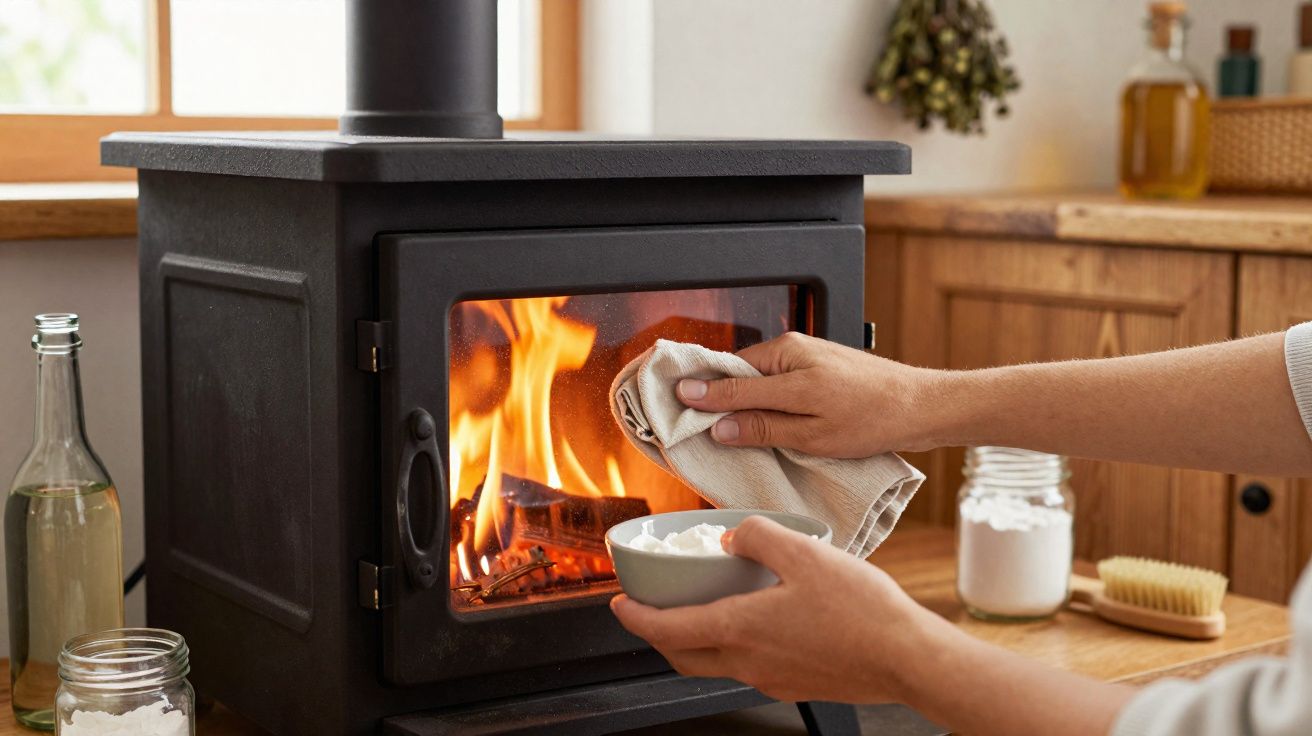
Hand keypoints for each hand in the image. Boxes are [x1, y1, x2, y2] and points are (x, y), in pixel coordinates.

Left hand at [609, 516, 948, 703]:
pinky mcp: (795, 683)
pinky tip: (755, 620)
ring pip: (714, 663)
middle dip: (657, 635)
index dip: (635, 617)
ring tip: (699, 609)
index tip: (618, 604)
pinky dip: (732, 644)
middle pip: (682, 656)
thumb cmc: (863, 611)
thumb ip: (758, 536)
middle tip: (648, 611)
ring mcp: (772, 678)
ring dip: (695, 640)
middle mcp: (748, 662)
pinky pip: (748, 665)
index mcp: (741, 629)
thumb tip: (730, 534)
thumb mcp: (805, 552)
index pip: (667, 629)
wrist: (909, 659)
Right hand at [675, 332, 941, 456]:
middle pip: (738, 375)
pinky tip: (765, 420)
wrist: (921, 406)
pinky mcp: (816, 365)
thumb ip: (762, 426)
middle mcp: (791, 349)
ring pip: (758, 379)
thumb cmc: (873, 418)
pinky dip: (765, 399)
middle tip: (690, 421)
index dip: (697, 393)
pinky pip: (777, 381)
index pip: (726, 378)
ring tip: (726, 427)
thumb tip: (718, 427)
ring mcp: (804, 354)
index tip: (669, 400)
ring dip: (743, 400)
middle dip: (717, 397)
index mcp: (784, 360)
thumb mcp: (812, 432)